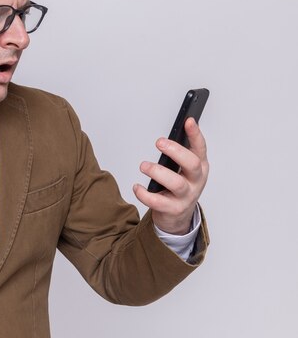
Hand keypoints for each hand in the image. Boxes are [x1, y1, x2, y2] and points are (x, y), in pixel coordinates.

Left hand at [133, 117, 208, 234]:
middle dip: (175, 151)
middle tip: (159, 142)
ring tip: (144, 166)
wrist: (178, 217)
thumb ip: (179, 155)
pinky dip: (144, 194)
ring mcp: (186, 197)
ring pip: (176, 183)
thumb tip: (166, 138)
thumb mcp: (184, 170)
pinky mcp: (173, 209)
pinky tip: (136, 187)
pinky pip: (158, 202)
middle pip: (191, 164)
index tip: (188, 121)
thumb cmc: (179, 187)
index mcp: (200, 167)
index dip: (195, 134)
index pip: (200, 148)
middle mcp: (196, 181)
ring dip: (157, 172)